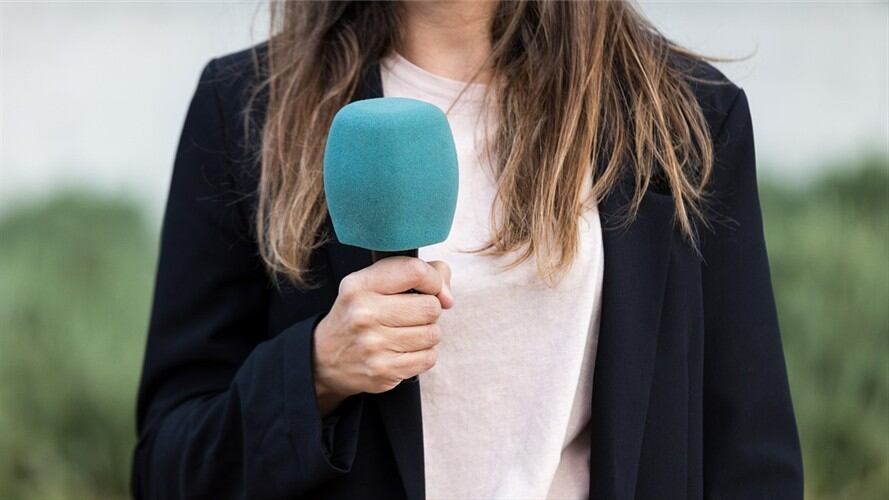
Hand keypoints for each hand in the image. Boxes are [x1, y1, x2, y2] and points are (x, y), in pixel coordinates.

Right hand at [312, 257, 452, 415]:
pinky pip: (429, 358)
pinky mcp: (384, 371)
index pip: (414, 271)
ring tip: (407, 332)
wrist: (325, 358)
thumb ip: (414, 273)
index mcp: (360, 285)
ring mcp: (373, 345)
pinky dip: (424, 354)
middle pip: (430, 306)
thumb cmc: (358, 314)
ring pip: (433, 334)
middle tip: (412, 313)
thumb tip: (446, 295)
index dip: (434, 279)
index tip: (432, 287)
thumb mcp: (371, 283)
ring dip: (427, 333)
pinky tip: (406, 349)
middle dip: (429, 309)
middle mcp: (364, 314)